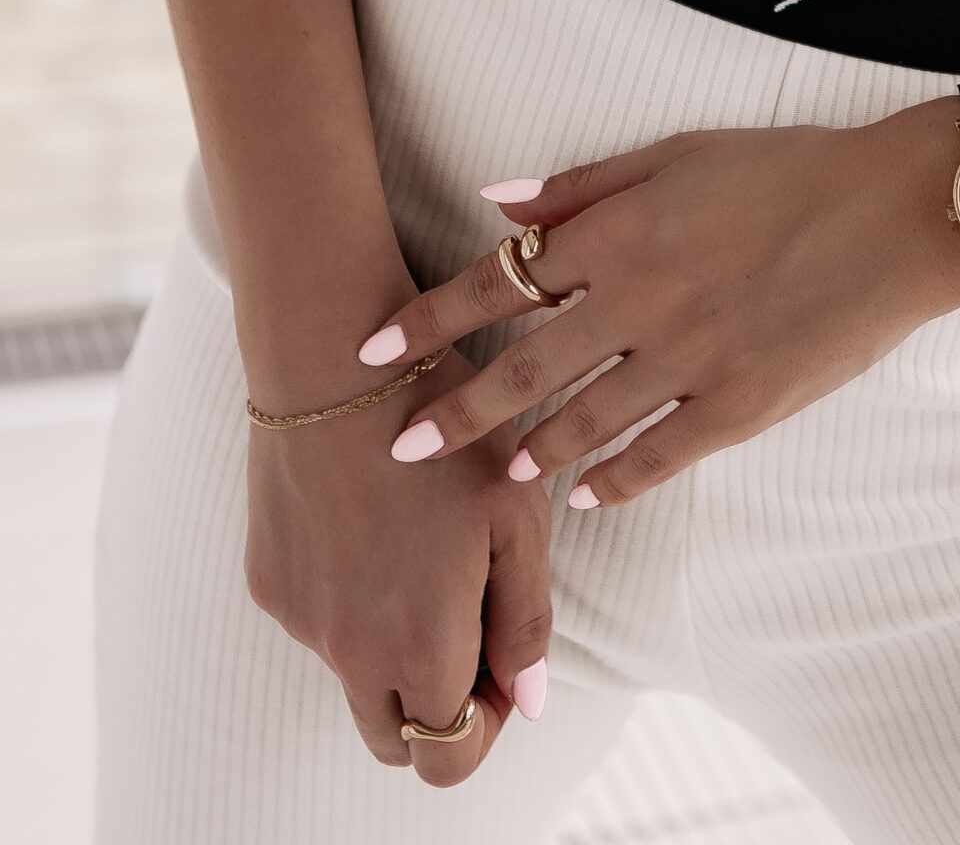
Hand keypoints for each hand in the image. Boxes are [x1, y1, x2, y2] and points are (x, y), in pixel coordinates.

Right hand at [244, 344, 551, 782]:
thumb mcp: (515, 514)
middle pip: (394, 741)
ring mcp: (301, 620)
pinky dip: (351, 601)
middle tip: (469, 628)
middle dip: (436, 709)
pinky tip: (376, 520)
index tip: (505, 668)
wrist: (335, 361)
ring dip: (393, 649)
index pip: (448, 759)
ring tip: (426, 550)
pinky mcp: (266, 582)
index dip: (487, 727)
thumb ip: (525, 618)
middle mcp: (349, 651)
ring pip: (354, 677)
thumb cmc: (447, 428)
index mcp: (420, 645)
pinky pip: (317, 622)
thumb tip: (531, 700)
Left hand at [351, 109, 959, 509]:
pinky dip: (616, 480)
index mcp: (622, 234)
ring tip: (492, 477)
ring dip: (528, 452)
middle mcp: (643, 302)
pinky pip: (660, 457)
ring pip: (583, 422)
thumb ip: (583, 186)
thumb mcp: (680, 153)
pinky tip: (587, 496)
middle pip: (522, 368)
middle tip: (395, 448)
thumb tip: (495, 202)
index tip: (369, 353)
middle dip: (450, 412)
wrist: (894, 213)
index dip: (427, 321)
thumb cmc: (788, 168)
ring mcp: (691, 362)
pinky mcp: (741, 406)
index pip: (498, 283)